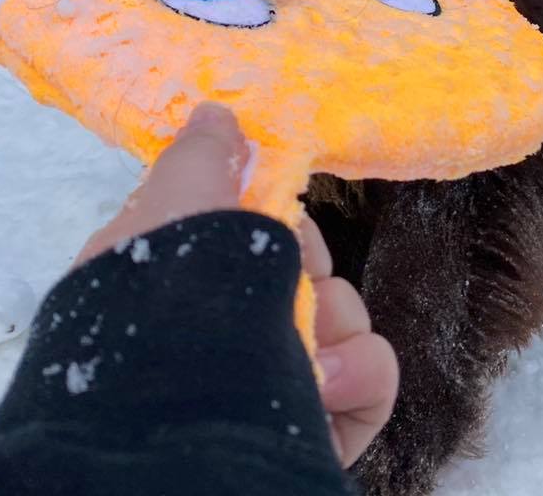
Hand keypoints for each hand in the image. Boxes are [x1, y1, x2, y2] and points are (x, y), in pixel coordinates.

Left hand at [73, 104, 397, 468]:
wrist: (178, 428)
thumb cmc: (168, 302)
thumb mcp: (170, 207)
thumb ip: (199, 157)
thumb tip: (217, 114)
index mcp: (189, 284)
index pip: (255, 227)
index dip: (274, 212)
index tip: (275, 209)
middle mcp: (233, 331)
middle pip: (308, 268)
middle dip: (309, 264)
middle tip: (292, 277)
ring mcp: (280, 379)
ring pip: (346, 317)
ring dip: (336, 320)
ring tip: (306, 345)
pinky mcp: (322, 426)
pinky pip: (373, 378)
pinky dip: (360, 373)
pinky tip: (323, 382)